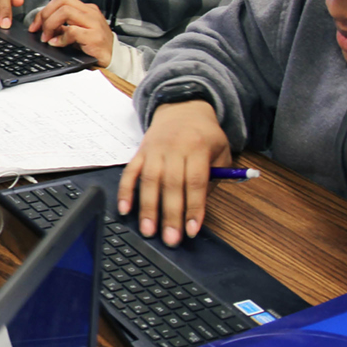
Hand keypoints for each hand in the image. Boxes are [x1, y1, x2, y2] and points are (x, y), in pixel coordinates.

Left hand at [28, 0, 114, 67]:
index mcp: (85, 9)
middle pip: (61, 1)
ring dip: (51, 25)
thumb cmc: (94, 47)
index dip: (44, 11)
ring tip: (48, 38)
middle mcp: (89, 12)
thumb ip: (62, 28)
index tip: (35, 25)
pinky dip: (61, 38)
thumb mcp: (76, 33)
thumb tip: (43, 28)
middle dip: (45, 15)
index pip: (60, 0)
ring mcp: (93, 23)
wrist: (113, 59)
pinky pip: (73, 31)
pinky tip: (57, 44)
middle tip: (39, 31)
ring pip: (65, 12)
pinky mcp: (94, 36)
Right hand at [116, 100, 231, 242]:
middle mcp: (174, 148)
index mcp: (198, 147)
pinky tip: (125, 210)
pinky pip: (130, 173)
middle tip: (170, 239)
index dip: (194, 207)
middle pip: (171, 185)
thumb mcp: (221, 151)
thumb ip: (215, 178)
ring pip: (149, 181)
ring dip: (148, 209)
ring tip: (148, 231)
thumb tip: (200, 208)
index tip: (191, 230)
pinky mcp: (140, 152)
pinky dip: (125, 191)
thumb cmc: (204, 135)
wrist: (183, 107)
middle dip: (170, 215)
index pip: (195, 181)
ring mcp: (154, 150)